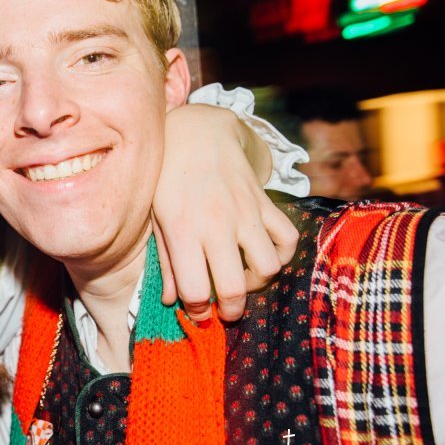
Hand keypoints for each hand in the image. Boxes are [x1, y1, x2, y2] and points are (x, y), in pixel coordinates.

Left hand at [153, 103, 298, 320]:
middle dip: (231, 310)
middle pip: (234, 287)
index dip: (196, 311)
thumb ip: (165, 261)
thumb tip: (170, 300)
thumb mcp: (156, 218)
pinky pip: (287, 238)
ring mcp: (245, 212)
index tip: (196, 312)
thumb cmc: (167, 178)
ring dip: (258, 282)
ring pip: (268, 266)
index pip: (194, 289)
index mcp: (182, 230)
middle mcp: (216, 224)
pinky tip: (262, 255)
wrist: (196, 131)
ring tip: (242, 278)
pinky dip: (281, 254)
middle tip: (224, 310)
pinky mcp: (265, 202)